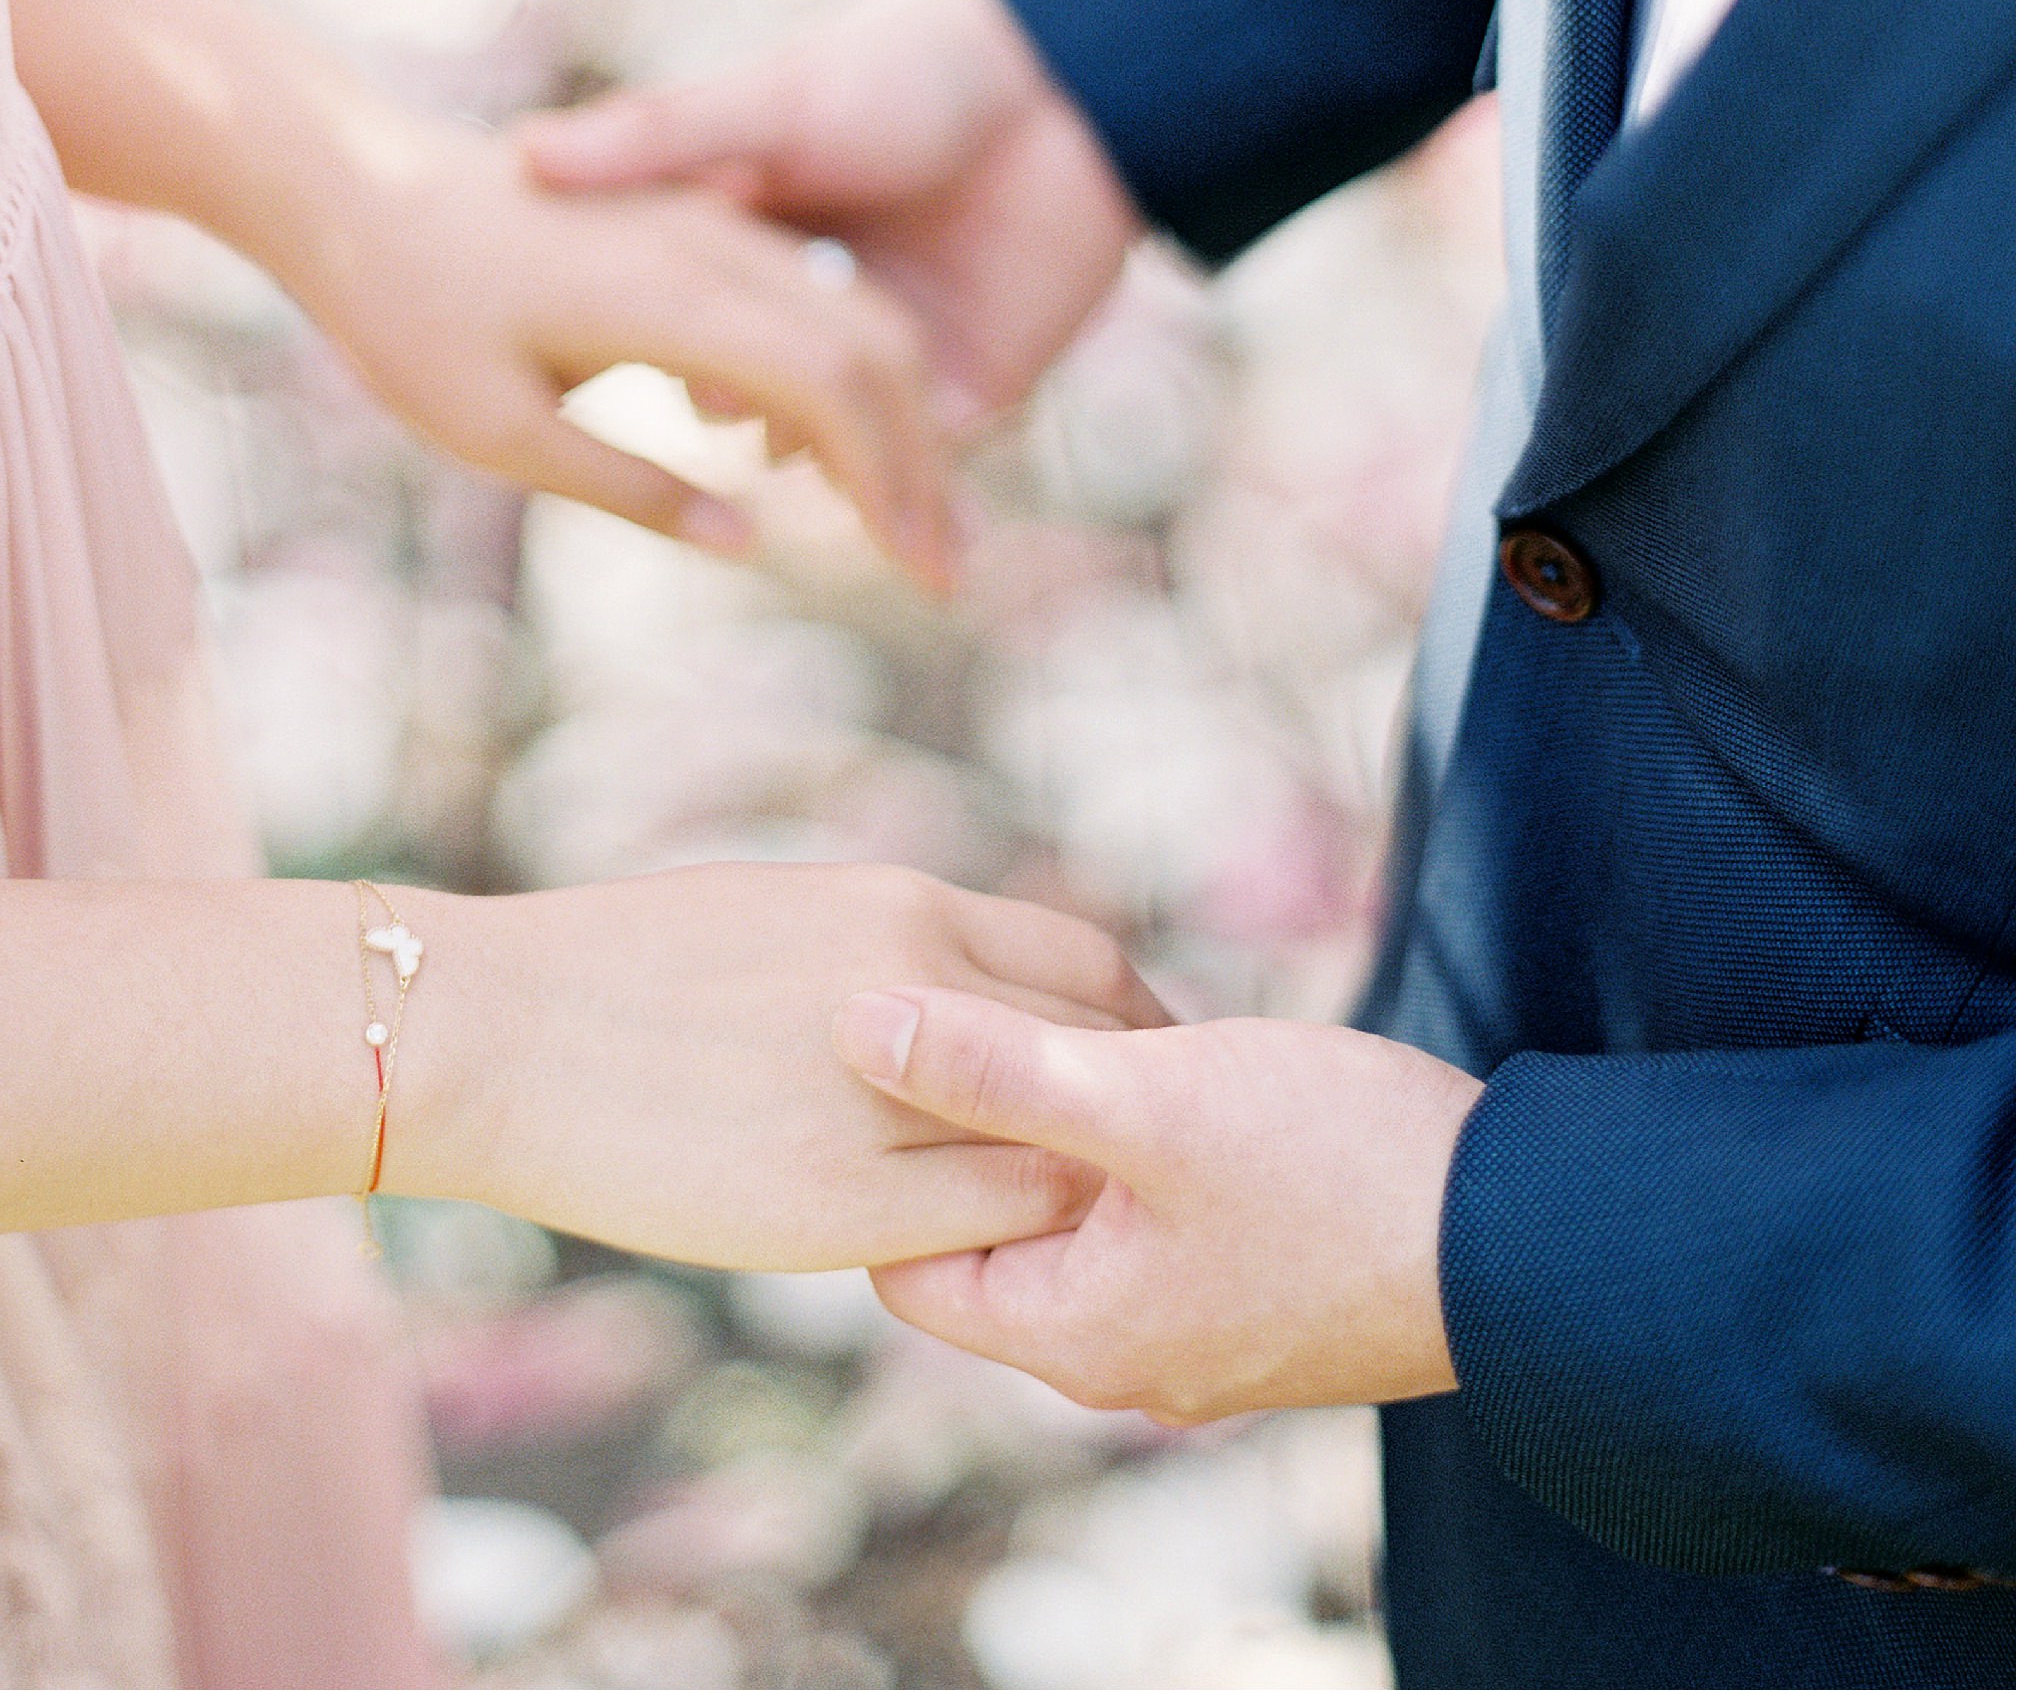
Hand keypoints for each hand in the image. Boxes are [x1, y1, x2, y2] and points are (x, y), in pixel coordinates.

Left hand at [276, 119, 957, 585]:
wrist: (347, 176)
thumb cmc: (400, 311)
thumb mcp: (494, 429)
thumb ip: (627, 485)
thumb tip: (749, 538)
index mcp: (668, 293)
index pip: (831, 384)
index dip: (889, 479)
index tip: (918, 572)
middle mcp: (710, 243)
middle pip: (873, 343)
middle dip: (924, 458)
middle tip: (948, 570)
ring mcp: (708, 221)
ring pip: (851, 310)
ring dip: (902, 413)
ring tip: (917, 521)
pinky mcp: (692, 222)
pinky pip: (808, 294)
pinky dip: (853, 370)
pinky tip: (839, 449)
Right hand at [381, 865, 1170, 1271]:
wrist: (507, 1031)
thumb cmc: (630, 966)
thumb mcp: (788, 913)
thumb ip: (894, 948)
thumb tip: (967, 984)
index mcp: (902, 906)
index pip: (1085, 963)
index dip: (1128, 1019)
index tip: (1135, 1061)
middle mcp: (918, 991)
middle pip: (1094, 1055)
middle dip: (1125, 1106)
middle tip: (1131, 1158)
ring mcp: (884, 1102)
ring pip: (1055, 1152)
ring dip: (1075, 1184)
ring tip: (1072, 1219)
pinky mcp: (839, 1206)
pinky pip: (981, 1231)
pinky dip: (1002, 1241)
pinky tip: (981, 1254)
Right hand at [518, 0, 1144, 420]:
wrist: (1060, 81)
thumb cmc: (903, 69)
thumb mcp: (764, 102)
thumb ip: (657, 136)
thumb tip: (525, 152)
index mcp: (759, 242)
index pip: (695, 329)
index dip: (679, 360)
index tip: (668, 378)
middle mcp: (820, 302)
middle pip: (766, 396)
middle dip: (752, 424)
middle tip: (738, 429)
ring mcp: (900, 347)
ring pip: (844, 443)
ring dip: (831, 471)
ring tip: (817, 477)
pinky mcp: (979, 379)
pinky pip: (932, 455)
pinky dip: (911, 482)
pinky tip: (895, 494)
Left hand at [832, 991, 1480, 1417]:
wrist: (1524, 1232)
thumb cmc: (1333, 1170)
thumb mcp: (1145, 1097)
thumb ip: (993, 1067)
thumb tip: (853, 1027)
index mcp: (1076, 1337)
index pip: (908, 1267)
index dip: (890, 1156)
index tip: (895, 1055)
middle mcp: (1127, 1359)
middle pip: (993, 1239)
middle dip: (979, 1131)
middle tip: (974, 1018)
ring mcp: (1198, 1330)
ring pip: (1079, 1219)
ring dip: (1067, 1127)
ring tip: (1073, 1028)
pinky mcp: (1257, 1287)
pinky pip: (1152, 1218)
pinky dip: (1136, 1147)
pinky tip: (1158, 1064)